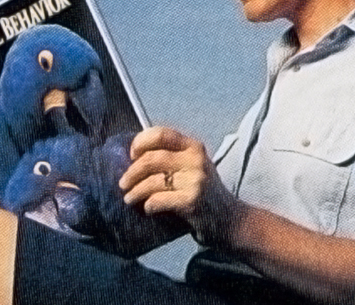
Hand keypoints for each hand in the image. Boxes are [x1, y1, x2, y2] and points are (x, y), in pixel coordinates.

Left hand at [117, 126, 238, 245]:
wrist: (230, 219)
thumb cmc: (204, 193)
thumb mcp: (193, 168)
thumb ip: (172, 158)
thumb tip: (133, 159)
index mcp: (193, 146)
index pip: (161, 134)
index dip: (140, 142)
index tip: (131, 155)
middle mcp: (196, 159)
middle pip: (151, 158)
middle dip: (131, 173)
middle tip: (123, 184)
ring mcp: (196, 179)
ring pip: (152, 181)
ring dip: (135, 192)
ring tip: (129, 199)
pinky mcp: (192, 200)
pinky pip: (158, 199)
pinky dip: (148, 205)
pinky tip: (148, 208)